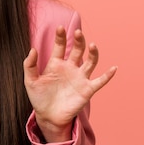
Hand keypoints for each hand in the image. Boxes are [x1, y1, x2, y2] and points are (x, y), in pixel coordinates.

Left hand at [23, 26, 116, 142]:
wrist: (48, 117)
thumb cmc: (39, 98)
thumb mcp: (30, 81)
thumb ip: (30, 65)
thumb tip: (33, 49)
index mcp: (56, 64)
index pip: (60, 46)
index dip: (61, 36)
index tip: (60, 27)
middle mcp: (70, 68)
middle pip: (77, 50)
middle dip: (79, 41)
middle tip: (78, 32)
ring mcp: (80, 78)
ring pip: (90, 62)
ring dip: (93, 53)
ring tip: (92, 45)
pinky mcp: (87, 89)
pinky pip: (100, 81)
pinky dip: (107, 75)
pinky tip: (113, 68)